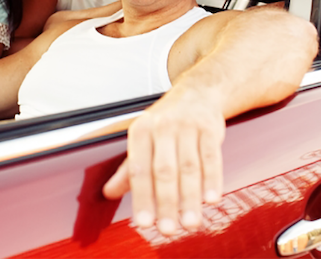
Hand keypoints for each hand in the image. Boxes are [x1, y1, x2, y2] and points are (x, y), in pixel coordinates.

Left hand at [102, 86, 224, 235]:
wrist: (198, 91)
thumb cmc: (167, 121)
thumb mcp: (143, 138)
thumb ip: (129, 168)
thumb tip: (108, 193)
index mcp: (141, 131)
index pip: (139, 169)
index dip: (141, 197)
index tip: (143, 223)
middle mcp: (163, 127)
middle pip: (164, 171)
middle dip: (166, 203)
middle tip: (167, 230)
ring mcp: (188, 126)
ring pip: (189, 168)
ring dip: (190, 198)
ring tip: (190, 223)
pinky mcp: (210, 128)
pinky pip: (211, 157)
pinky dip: (212, 180)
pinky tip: (212, 199)